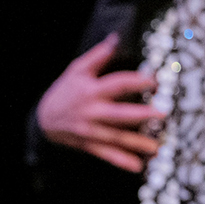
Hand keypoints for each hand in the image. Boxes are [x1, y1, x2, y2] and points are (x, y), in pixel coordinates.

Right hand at [35, 33, 162, 171]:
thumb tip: (117, 37)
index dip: (137, 81)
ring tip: (156, 147)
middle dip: (140, 114)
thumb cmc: (65, 91)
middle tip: (161, 115)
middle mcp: (93, 112)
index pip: (118, 84)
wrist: (43, 119)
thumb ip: (99, 55)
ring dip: (137, 143)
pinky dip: (122, 161)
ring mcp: (92, 130)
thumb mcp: (77, 69)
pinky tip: (138, 166)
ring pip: (117, 137)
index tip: (155, 80)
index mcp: (92, 90)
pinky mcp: (90, 145)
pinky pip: (108, 154)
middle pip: (119, 113)